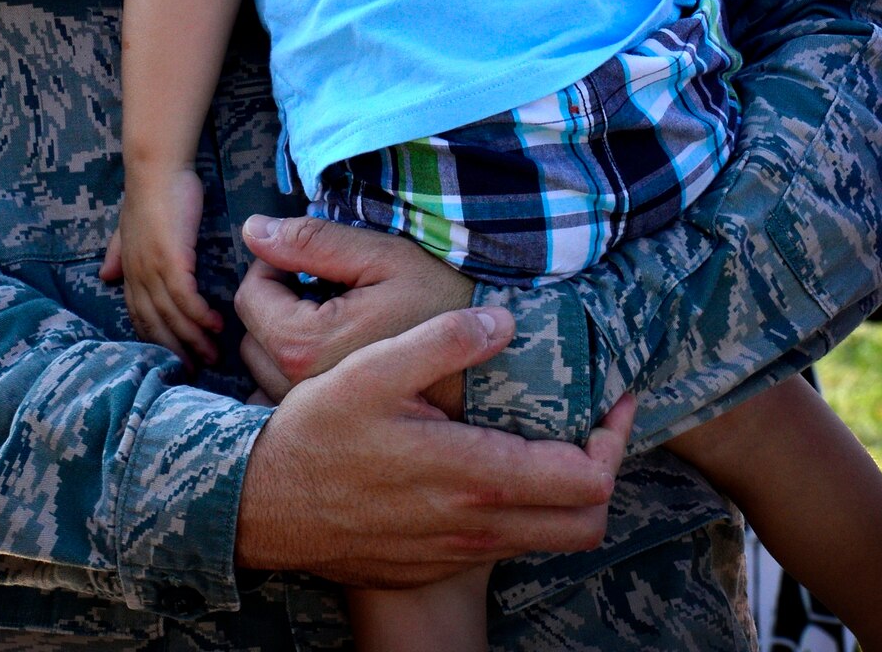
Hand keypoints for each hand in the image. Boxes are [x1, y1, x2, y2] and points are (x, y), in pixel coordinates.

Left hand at [99, 169, 221, 366]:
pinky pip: (186, 298)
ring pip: (172, 317)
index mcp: (128, 270)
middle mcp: (137, 275)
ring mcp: (152, 268)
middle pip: (154, 325)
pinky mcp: (171, 259)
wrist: (156, 167)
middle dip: (174, 351)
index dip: (155, 341)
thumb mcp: (128, 226)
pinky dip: (200, 316)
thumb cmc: (150, 192)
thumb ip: (118, 252)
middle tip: (194, 372)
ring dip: (193, 340)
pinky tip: (215, 326)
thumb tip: (105, 276)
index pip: (138, 317)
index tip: (171, 359)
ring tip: (213, 355)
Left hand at [235, 214, 473, 412]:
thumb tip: (253, 228)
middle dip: (281, 303)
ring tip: (343, 323)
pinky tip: (343, 360)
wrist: (497, 366)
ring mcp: (313, 418)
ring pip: (266, 365)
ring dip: (289, 337)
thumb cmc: (443, 302)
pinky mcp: (329, 431)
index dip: (277, 264)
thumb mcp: (382, 256)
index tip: (319, 262)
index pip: (252, 294)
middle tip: (332, 291)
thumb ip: (311, 242)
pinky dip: (301, 373)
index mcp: (305, 345)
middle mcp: (299, 391)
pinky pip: (285, 396)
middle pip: (253, 333)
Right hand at [235, 305, 633, 584]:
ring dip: (567, 492)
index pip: (586, 477)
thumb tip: (506, 321)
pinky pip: (510, 543)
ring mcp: (459, 550)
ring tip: (553, 437)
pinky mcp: (439, 559)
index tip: (615, 399)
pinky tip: (498, 462)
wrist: (266, 507)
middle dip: (604, 470)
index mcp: (474, 474)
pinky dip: (527, 508)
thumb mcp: (374, 369)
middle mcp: (478, 524)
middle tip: (595, 422)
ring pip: (552, 538)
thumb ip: (445, 341)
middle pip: (586, 522)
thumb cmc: (318, 433)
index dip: (614, 438)